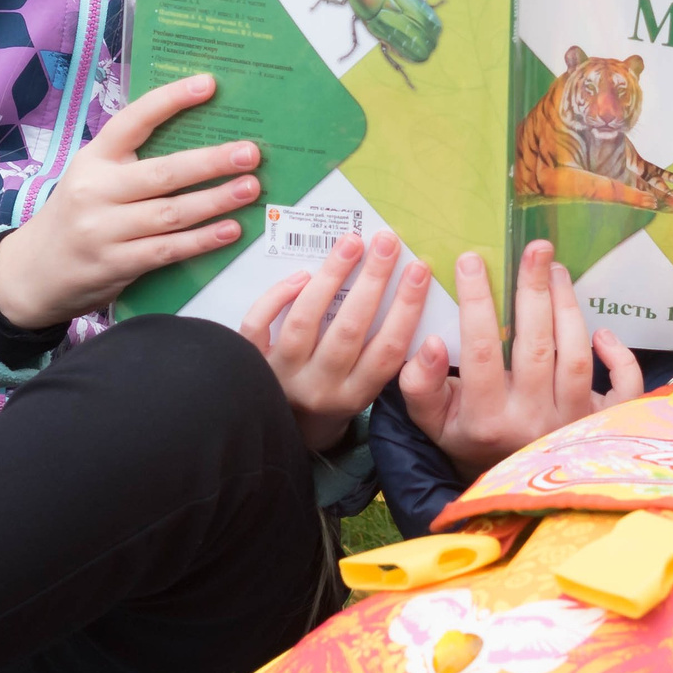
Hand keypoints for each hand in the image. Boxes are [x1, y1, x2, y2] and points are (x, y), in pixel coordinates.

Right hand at [0, 75, 257, 328]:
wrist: (33, 273)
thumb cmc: (76, 217)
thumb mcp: (91, 179)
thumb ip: (131, 163)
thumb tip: (201, 142)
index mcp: (93, 158)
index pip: (133, 120)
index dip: (170, 101)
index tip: (208, 84)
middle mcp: (95, 190)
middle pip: (162, 172)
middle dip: (210, 162)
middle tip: (250, 153)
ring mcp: (104, 230)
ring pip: (170, 213)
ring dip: (215, 200)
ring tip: (250, 188)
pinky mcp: (115, 264)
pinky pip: (167, 249)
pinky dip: (202, 240)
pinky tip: (230, 229)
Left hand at [239, 231, 431, 451]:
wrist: (286, 430)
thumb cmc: (334, 398)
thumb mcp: (365, 389)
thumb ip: (383, 354)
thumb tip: (407, 293)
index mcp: (355, 395)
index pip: (388, 350)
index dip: (406, 308)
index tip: (419, 269)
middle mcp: (320, 387)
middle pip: (349, 330)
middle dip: (372, 281)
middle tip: (386, 241)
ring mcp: (283, 375)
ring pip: (306, 321)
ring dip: (330, 278)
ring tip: (350, 244)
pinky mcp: (254, 362)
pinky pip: (259, 325)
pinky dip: (277, 297)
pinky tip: (302, 274)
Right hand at [398, 240, 642, 480]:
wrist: (511, 487)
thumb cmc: (472, 441)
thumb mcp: (434, 422)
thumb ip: (419, 386)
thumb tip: (429, 342)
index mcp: (487, 419)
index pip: (481, 351)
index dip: (476, 303)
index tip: (471, 260)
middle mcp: (532, 421)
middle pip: (537, 346)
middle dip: (534, 291)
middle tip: (534, 249)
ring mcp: (572, 424)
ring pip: (576, 357)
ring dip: (569, 308)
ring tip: (556, 270)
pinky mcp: (603, 425)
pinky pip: (622, 388)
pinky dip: (618, 358)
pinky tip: (602, 332)